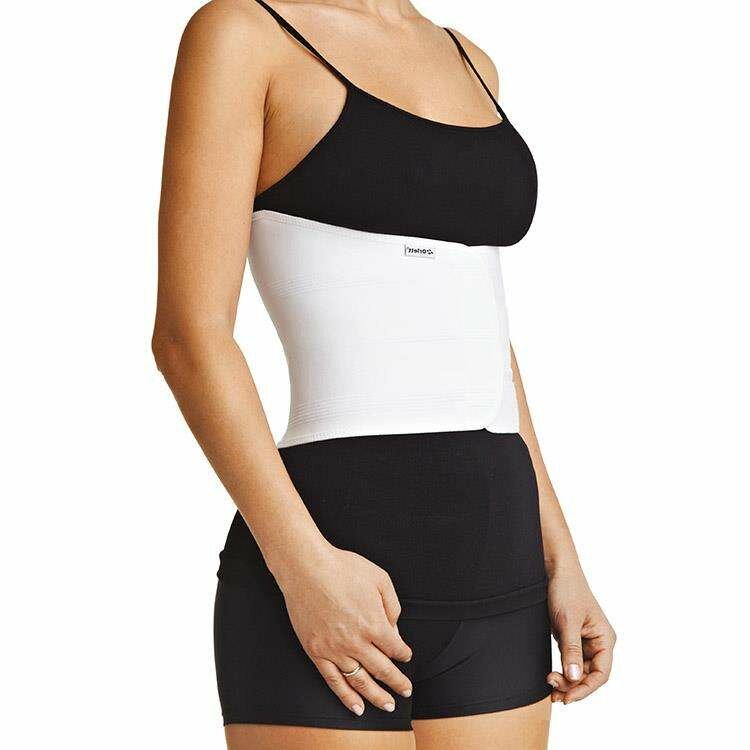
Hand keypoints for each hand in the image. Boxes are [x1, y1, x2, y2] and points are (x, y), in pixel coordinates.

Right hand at [275, 542, 412, 715]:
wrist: (306, 568)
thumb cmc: (343, 568)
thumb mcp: (379, 578)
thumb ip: (392, 606)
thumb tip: (395, 629)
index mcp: (374, 623)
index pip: (395, 648)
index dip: (404, 654)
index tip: (406, 655)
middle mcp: (356, 641)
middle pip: (382, 670)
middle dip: (397, 682)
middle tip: (406, 691)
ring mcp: (334, 650)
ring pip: (360, 682)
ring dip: (376, 696)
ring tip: (387, 706)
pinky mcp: (316, 652)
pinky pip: (334, 681)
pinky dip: (346, 697)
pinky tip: (357, 707)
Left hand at [546, 567, 615, 703]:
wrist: (556, 571)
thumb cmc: (567, 590)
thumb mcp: (567, 621)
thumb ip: (571, 650)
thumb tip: (574, 678)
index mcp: (605, 639)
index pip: (601, 674)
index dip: (585, 689)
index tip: (568, 697)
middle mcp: (598, 642)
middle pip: (590, 675)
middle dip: (573, 686)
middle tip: (553, 691)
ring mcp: (585, 641)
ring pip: (579, 671)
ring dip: (567, 680)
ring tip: (550, 684)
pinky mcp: (572, 638)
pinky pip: (570, 661)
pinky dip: (563, 670)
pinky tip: (552, 676)